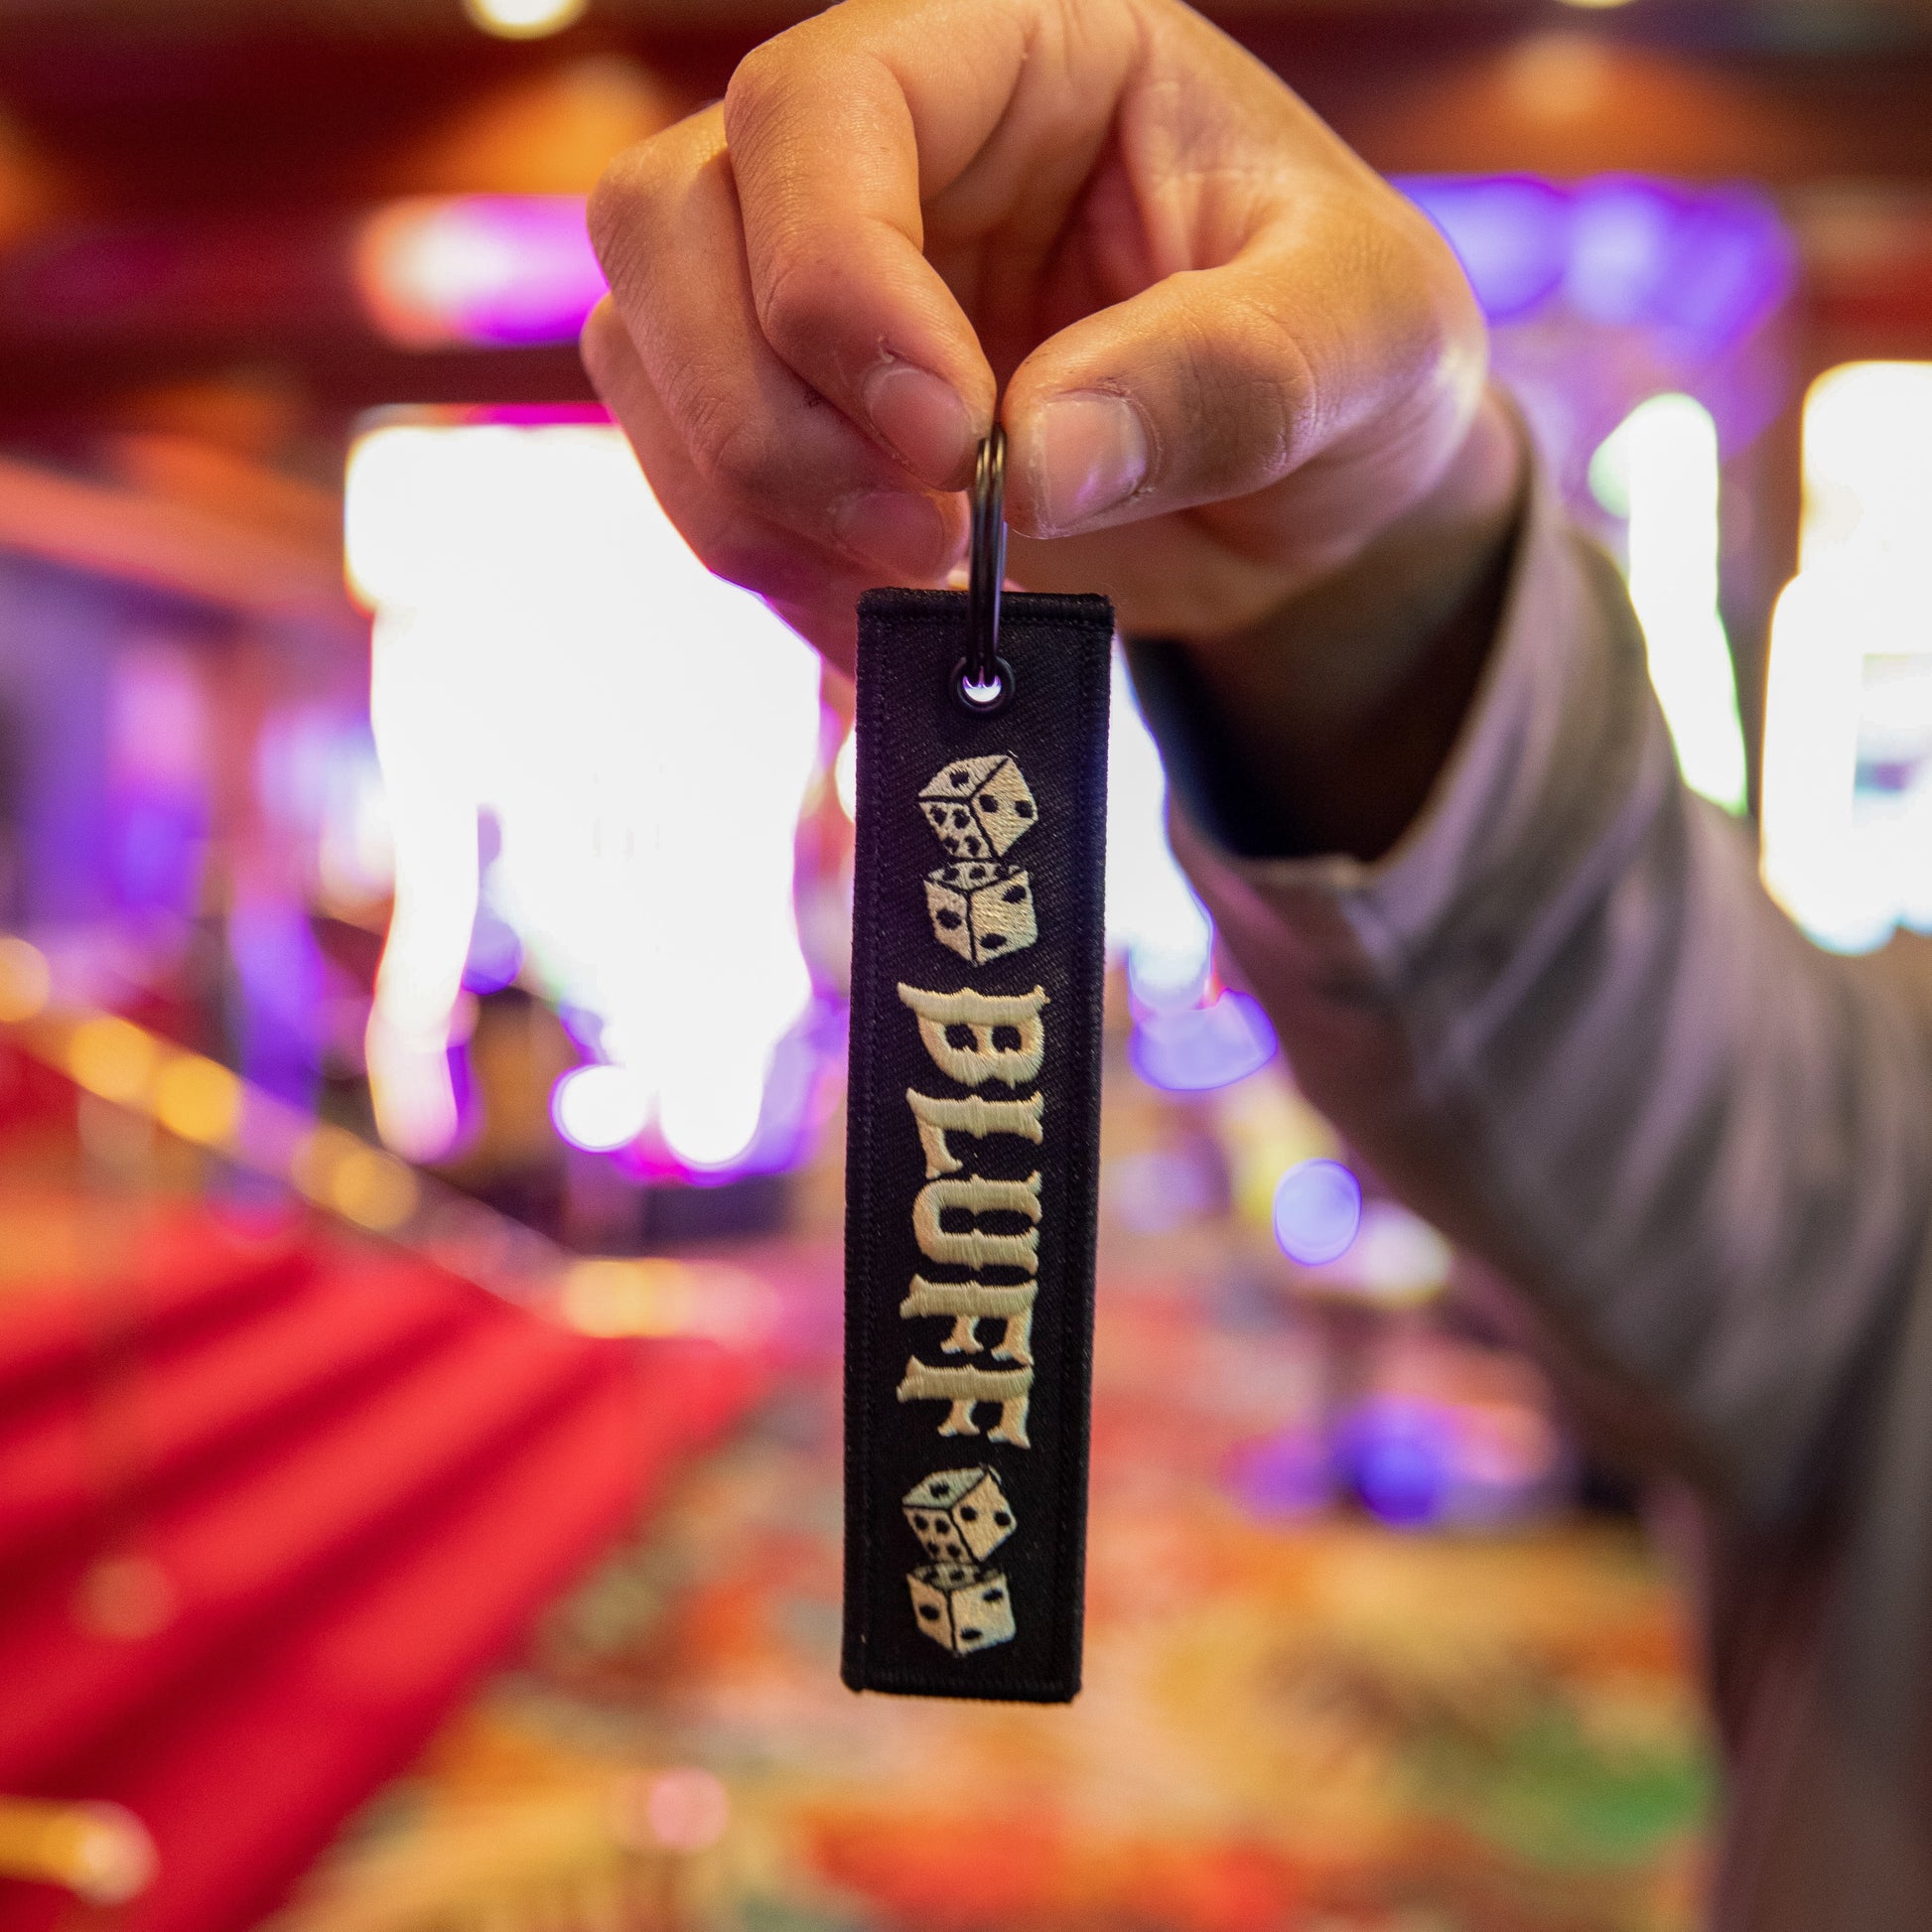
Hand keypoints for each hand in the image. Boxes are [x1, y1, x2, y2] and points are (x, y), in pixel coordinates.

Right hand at [583, 0, 1512, 676]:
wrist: (1307, 489)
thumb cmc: (1348, 361)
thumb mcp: (1363, 343)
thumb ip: (1227, 378)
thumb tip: (1033, 461)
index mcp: (1019, 55)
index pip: (821, 104)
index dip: (839, 279)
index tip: (947, 444)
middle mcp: (884, 150)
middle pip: (670, 217)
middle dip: (767, 413)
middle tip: (923, 541)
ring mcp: (811, 280)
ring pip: (645, 348)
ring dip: (750, 504)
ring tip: (918, 590)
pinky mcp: (793, 406)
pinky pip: (685, 468)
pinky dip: (765, 565)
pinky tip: (882, 617)